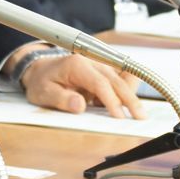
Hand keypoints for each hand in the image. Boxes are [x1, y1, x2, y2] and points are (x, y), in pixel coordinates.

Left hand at [18, 53, 144, 119]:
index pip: (100, 83)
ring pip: (120, 79)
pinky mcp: (102, 71)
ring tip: (138, 112)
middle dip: (129, 99)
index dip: (111, 100)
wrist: (39, 72)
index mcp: (76, 65)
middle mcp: (90, 61)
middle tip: (140, 117)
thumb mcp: (43, 93)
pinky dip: (126, 89)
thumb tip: (79, 105)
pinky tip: (127, 103)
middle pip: (116, 80)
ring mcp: (98, 65)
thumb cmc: (42, 82)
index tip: (118, 117)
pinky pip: (119, 78)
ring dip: (130, 94)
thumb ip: (61, 99)